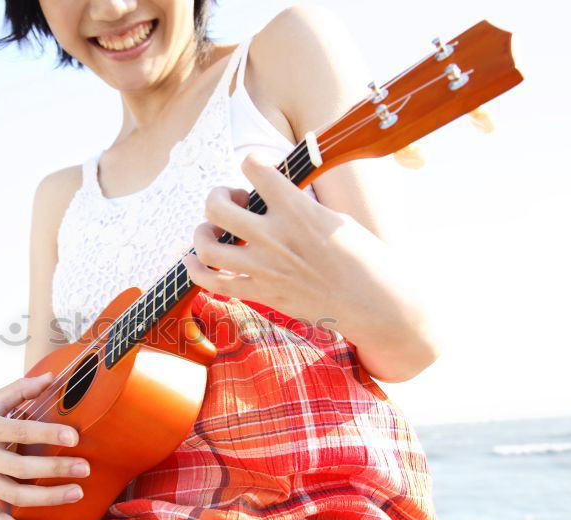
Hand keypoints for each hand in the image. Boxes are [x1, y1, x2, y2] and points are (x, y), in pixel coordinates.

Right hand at [0, 372, 89, 519]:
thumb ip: (21, 390)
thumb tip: (51, 376)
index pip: (20, 431)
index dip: (47, 433)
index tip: (74, 436)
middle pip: (21, 467)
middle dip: (56, 469)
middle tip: (85, 469)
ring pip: (13, 495)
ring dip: (47, 497)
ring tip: (77, 493)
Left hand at [183, 152, 438, 381]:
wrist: (377, 304)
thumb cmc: (365, 257)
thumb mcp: (335, 216)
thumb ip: (299, 203)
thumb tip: (273, 189)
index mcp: (298, 210)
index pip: (254, 167)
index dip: (251, 162)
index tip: (258, 171)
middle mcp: (276, 237)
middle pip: (218, 205)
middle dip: (219, 195)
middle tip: (233, 200)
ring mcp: (265, 268)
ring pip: (208, 244)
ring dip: (203, 230)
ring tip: (213, 229)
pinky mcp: (262, 294)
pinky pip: (213, 281)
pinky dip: (195, 268)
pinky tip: (193, 259)